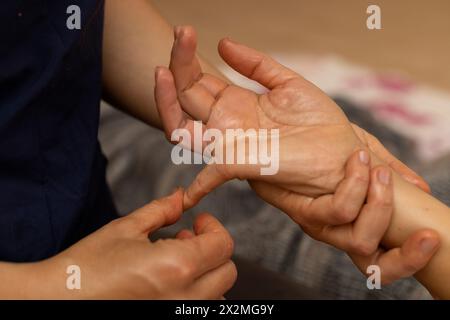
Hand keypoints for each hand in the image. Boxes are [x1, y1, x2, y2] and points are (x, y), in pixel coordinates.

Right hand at [33, 189, 235, 298]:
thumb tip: (181, 196)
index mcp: (176, 267)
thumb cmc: (87, 265)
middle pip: (227, 271)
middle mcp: (184, 297)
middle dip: (214, 249)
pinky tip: (169, 280)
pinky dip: (196, 293)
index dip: (214, 227)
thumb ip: (161, 210)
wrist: (57, 301)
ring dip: (207, 273)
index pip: (223, 246)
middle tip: (186, 237)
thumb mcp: (126, 228)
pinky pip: (199, 308)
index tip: (198, 220)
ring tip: (177, 260)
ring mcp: (177, 314)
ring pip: (217, 293)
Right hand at [155, 26, 428, 211]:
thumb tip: (223, 43)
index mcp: (237, 103)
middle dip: (178, 64)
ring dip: (166, 99)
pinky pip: (208, 174)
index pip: (199, 80)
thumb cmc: (319, 125)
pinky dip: (196, 182)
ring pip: (181, 126)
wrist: (341, 158)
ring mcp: (228, 144)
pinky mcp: (239, 166)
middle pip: (186, 95)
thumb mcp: (289, 85)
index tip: (186, 32)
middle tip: (181, 34)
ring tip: (165, 69)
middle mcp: (226, 123)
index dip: (188, 57)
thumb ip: (257, 65)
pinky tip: (179, 163)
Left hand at [251, 150, 439, 284]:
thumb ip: (388, 168)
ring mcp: (317, 222)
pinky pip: (335, 214)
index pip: (383, 261)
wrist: (277, 128)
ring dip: (381, 207)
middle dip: (407, 254)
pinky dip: (356, 190)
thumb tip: (421, 189)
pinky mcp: (299, 207)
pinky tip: (362, 161)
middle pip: (374, 265)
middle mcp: (335, 232)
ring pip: (359, 241)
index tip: (434, 236)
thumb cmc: (320, 143)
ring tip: (381, 173)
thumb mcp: (362, 150)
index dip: (411, 258)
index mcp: (351, 224)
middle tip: (426, 229)